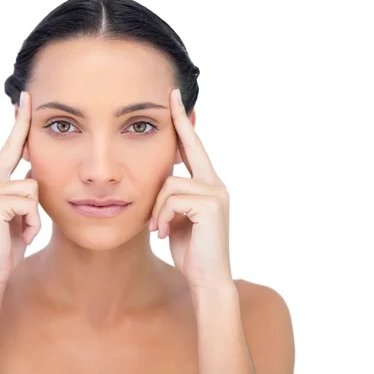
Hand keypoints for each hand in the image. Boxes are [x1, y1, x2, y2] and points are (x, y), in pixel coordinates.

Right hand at [0, 91, 40, 285]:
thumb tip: (35, 171)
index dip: (19, 125)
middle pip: (16, 150)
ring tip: (21, 231)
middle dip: (22, 123)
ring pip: (33, 186)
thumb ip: (24, 193)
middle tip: (28, 93)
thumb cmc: (6, 247)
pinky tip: (20, 236)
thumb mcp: (19, 216)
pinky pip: (30, 204)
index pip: (10, 149)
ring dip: (35, 215)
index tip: (24, 100)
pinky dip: (32, 224)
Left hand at [149, 89, 231, 287]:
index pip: (194, 148)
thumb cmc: (189, 248)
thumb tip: (163, 176)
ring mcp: (216, 194)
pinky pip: (172, 198)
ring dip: (157, 208)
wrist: (206, 278)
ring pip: (170, 182)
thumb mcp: (176, 216)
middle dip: (179, 121)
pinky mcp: (210, 206)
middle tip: (170, 95)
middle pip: (191, 147)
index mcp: (208, 185)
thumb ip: (174, 194)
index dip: (184, 124)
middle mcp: (216, 184)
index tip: (175, 100)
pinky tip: (162, 233)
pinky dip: (161, 216)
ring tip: (157, 229)